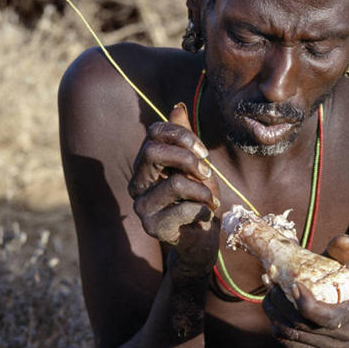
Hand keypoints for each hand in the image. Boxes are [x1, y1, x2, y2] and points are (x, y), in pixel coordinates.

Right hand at [129, 103, 220, 272]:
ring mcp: (142, 207)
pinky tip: (205, 217)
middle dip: (188, 159)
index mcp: (145, 166)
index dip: (181, 135)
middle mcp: (137, 185)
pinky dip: (203, 209)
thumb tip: (176, 107)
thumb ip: (185, 140)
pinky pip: (183, 208)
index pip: (153, 133)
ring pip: (174, 182)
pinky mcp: (153, 227)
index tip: (202, 152)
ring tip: (211, 200)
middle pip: (152, 152)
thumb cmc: (198, 201)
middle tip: (207, 173)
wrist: (202, 240)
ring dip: (203, 191)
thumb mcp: (196, 166)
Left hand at [262, 235, 348, 347]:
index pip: (325, 317)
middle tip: (271, 285)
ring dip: (274, 314)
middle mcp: (342, 336)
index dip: (305, 303)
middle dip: (282, 304)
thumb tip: (343, 239)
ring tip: (268, 295)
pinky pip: (290, 344)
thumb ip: (343, 257)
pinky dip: (276, 328)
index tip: (293, 284)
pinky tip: (273, 312)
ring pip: (292, 335)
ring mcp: (327, 347)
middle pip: (303, 325)